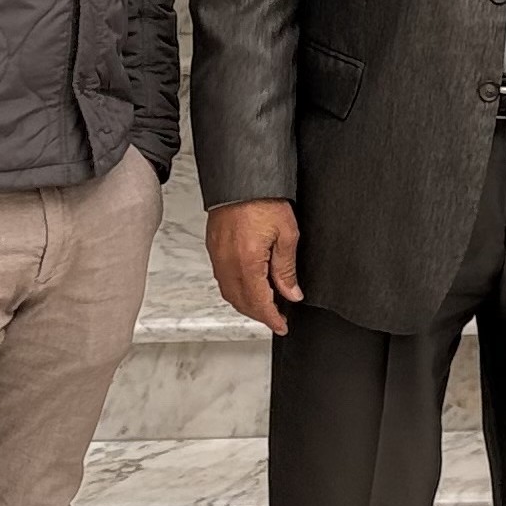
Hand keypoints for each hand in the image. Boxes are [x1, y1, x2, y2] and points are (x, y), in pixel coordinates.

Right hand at [208, 199, 303, 334]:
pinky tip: (249, 286)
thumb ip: (286, 269)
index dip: (271, 319)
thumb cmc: (264, 201)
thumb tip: (291, 293)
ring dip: (247, 304)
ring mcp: (217, 257)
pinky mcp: (214, 248)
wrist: (241, 178)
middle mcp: (228, 264)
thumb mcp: (287, 234)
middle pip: (242, 302)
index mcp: (247, 263)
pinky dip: (236, 289)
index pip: (259, 303)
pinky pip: (223, 279)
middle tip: (277, 318)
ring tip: (266, 305)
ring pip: (230, 293)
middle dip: (259, 314)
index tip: (281, 326)